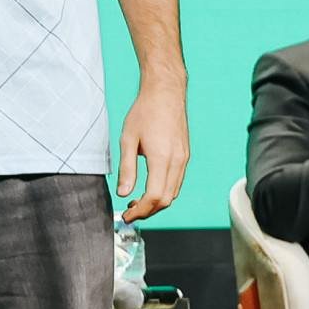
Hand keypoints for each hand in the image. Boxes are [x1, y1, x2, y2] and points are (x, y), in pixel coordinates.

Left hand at [116, 78, 189, 221]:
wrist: (165, 92)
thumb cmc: (144, 112)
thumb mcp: (128, 139)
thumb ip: (127, 169)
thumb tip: (123, 194)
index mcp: (162, 158)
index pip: (154, 197)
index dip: (140, 211)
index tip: (126, 215)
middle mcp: (177, 161)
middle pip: (166, 200)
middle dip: (148, 211)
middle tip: (129, 212)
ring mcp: (184, 159)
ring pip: (173, 193)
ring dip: (156, 203)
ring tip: (136, 202)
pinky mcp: (185, 155)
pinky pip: (177, 182)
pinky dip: (164, 192)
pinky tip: (149, 188)